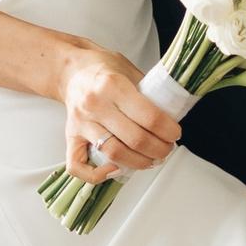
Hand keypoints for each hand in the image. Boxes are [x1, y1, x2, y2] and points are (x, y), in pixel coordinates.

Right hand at [58, 43, 182, 179]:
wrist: (72, 70)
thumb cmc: (104, 69)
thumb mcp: (130, 70)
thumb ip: (148, 92)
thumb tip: (172, 116)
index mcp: (113, 85)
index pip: (149, 116)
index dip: (168, 130)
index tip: (176, 134)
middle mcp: (95, 104)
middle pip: (135, 139)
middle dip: (159, 149)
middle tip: (167, 148)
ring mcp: (81, 122)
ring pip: (114, 153)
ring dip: (139, 162)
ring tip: (151, 160)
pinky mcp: (70, 136)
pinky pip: (77, 165)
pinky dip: (97, 175)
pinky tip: (115, 170)